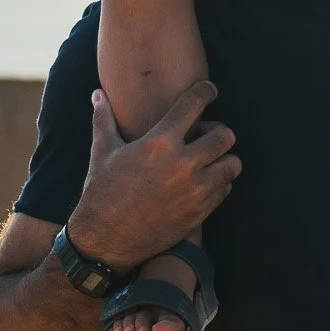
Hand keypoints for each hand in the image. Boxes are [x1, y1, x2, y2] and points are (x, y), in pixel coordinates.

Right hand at [65, 84, 240, 272]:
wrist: (106, 240)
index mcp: (158, 143)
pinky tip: (203, 181)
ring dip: (223, 159)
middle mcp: (182, 165)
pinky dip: (219, 183)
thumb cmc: (102, 191)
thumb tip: (97, 94)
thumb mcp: (103, 152)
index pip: (193, 105)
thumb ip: (104, 119)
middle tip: (206, 135)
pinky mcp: (200, 212)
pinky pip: (225, 190)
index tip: (210, 90)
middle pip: (225, 136)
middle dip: (218, 131)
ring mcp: (194, 190)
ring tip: (208, 160)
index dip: (206, 91)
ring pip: (232, 165)